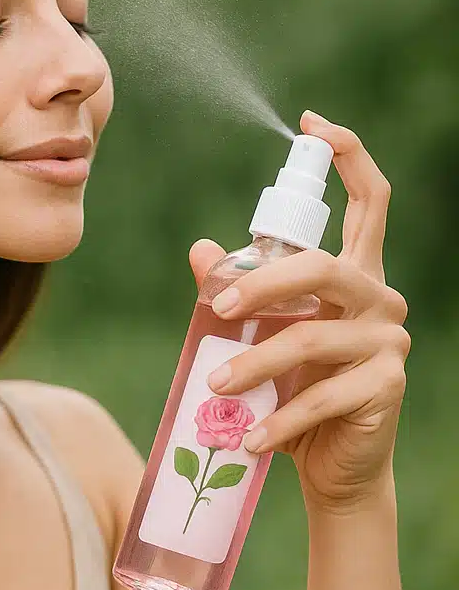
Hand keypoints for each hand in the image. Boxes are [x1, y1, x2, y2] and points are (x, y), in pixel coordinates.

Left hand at [186, 110, 410, 512]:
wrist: (334, 465)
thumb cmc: (296, 391)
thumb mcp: (262, 337)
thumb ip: (238, 293)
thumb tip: (201, 250)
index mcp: (354, 274)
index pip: (369, 200)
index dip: (348, 154)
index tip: (311, 124)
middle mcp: (379, 298)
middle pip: (322, 266)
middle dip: (262, 284)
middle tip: (214, 310)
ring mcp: (388, 341)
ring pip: (313, 336)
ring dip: (255, 362)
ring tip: (215, 386)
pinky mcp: (386, 386)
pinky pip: (322, 394)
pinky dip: (279, 419)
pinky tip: (249, 439)